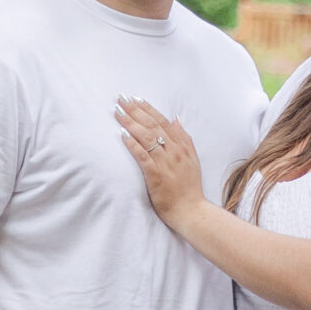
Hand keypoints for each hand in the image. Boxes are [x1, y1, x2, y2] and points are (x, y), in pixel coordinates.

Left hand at [114, 96, 208, 226]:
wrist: (191, 211)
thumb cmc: (190, 187)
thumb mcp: (193, 159)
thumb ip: (185, 139)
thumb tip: (176, 119)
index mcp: (181, 146)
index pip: (163, 121)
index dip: (148, 109)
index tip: (135, 98)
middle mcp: (174, 151)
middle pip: (152, 125)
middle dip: (135, 110)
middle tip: (121, 98)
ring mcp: (165, 163)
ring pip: (147, 137)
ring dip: (131, 123)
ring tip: (118, 112)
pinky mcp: (156, 176)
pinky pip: (143, 157)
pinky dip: (133, 145)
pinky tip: (122, 135)